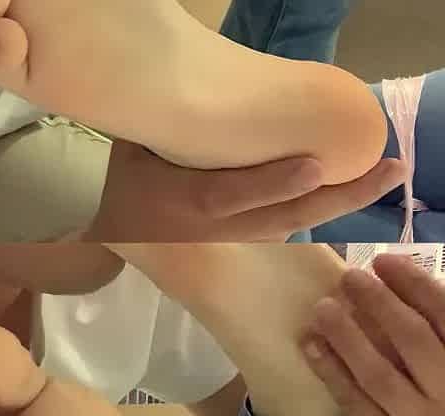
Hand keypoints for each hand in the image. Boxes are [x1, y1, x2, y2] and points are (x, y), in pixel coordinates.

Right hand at [86, 141, 405, 241]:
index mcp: (184, 202)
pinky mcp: (234, 237)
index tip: (316, 165)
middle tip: (389, 173)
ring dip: (337, 207)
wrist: (109, 222)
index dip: (272, 184)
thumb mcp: (136, 146)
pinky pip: (283, 228)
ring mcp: (227, 236)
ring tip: (379, 182)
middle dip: (337, 199)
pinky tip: (342, 196)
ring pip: (289, 228)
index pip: (231, 196)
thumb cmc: (122, 177)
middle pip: (281, 219)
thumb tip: (213, 95)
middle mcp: (214, 225)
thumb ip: (172, 127)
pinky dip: (317, 212)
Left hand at [302, 254, 444, 415]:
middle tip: (349, 278)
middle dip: (380, 304)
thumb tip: (392, 262)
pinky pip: (354, 401)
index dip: (415, 285)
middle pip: (414, 342)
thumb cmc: (418, 378)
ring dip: (348, 337)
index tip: (382, 260)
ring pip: (380, 375)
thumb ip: (419, 313)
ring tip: (323, 308)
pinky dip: (330, 370)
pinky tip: (311, 343)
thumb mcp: (430, 346)